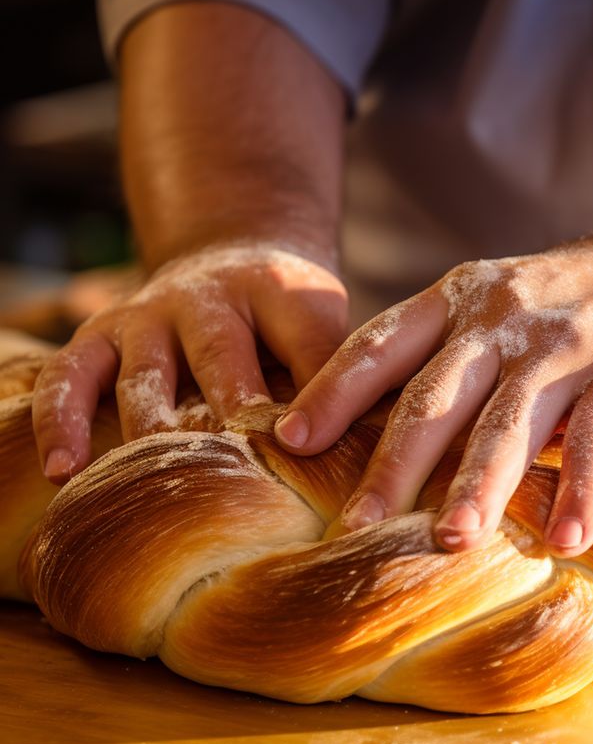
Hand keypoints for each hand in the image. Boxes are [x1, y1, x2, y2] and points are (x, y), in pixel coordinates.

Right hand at [32, 244, 347, 482]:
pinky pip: (69, 375)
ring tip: (152, 486)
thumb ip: (347, 380)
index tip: (310, 446)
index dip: (313, 393)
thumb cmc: (289, 316)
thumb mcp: (327, 325)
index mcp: (279, 293)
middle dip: (231, 416)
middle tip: (240, 477)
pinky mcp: (101, 336)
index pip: (305, 343)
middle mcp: (209, 299)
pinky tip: (64, 470)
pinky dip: (61, 420)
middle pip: (221, 359)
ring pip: (146, 376)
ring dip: (152, 433)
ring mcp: (149, 315)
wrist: (230, 257)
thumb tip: (381, 453)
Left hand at [276, 234, 592, 554]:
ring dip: (479, 486)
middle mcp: (503, 317)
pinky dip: (582, 492)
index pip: (382, 343)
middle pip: (436, 395)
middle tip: (354, 527)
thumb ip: (449, 354)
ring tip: (452, 542)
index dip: (333, 391)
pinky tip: (568, 540)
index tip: (290, 441)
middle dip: (393, 465)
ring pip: (509, 421)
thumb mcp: (499, 303)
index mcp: (460, 298)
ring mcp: (564, 344)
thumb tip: (383, 435)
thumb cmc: (574, 303)